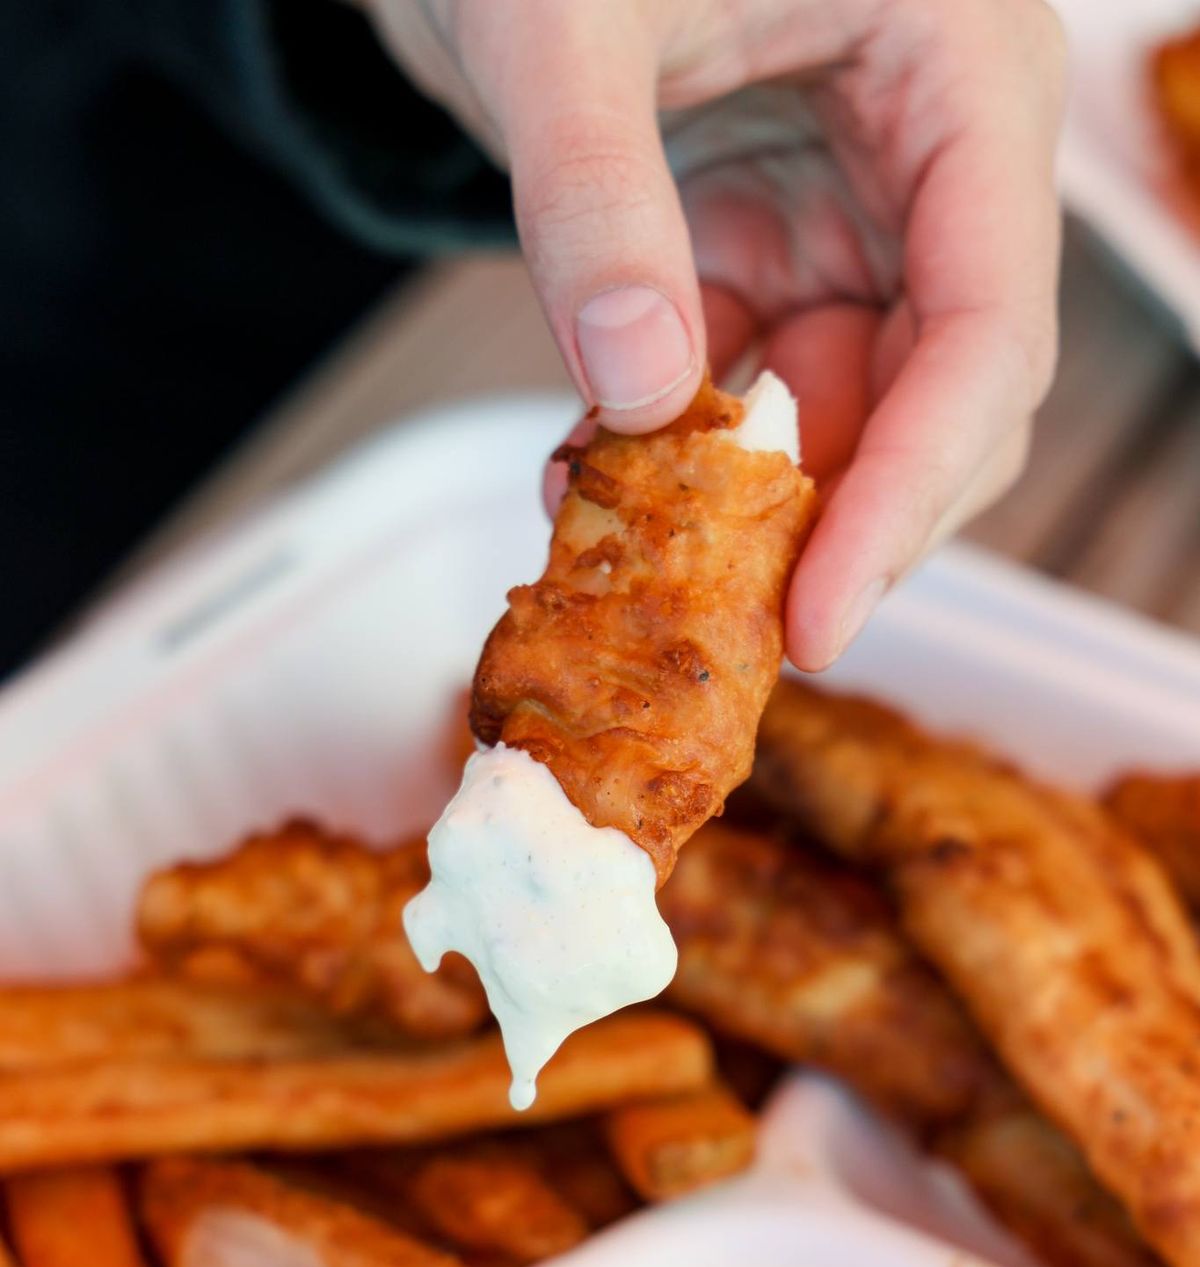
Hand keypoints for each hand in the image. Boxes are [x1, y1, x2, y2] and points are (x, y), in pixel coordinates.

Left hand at [368, 0, 1063, 666]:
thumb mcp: (562, 22)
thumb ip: (597, 199)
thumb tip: (636, 386)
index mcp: (962, 73)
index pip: (989, 328)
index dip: (910, 490)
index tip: (820, 614)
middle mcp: (930, 160)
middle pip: (940, 400)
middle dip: (841, 523)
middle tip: (740, 631)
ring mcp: (848, 212)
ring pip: (841, 418)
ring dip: (743, 510)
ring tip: (635, 564)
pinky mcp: (763, 247)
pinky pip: (745, 393)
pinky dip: (674, 459)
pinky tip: (587, 490)